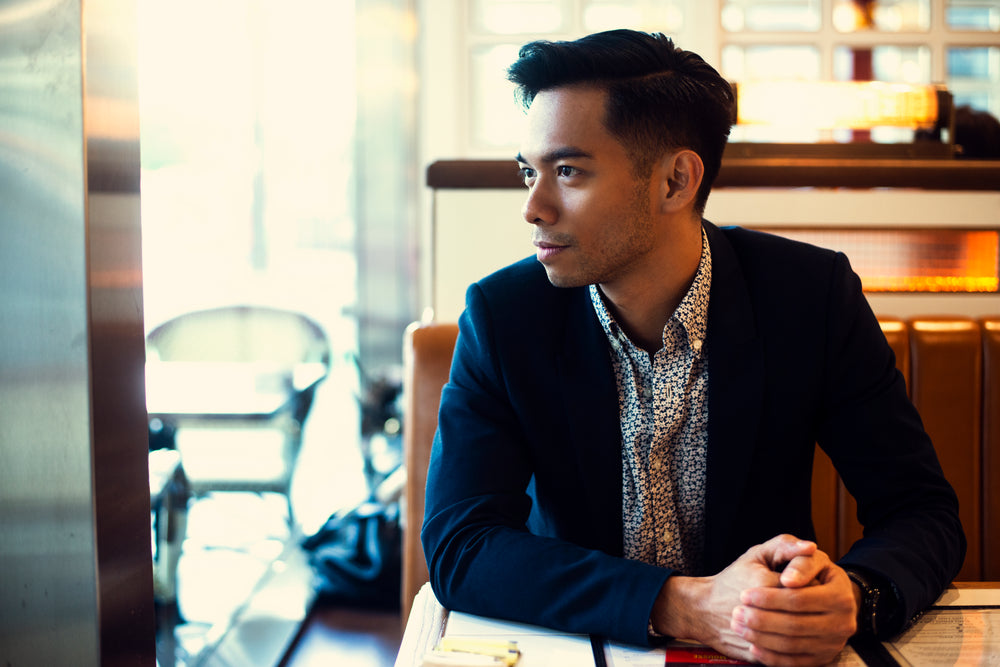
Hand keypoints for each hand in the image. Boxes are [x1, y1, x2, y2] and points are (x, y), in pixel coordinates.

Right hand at [651, 534, 823, 662]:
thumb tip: (811, 547)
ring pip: (797, 640)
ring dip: (802, 631)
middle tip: (803, 604)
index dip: (810, 588)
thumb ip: (785, 547)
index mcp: (766, 585)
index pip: (807, 590)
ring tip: (796, 619)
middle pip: (805, 616)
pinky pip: (786, 658)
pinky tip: (789, 636)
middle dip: (808, 610)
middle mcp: (763, 614)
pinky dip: (792, 650)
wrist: (702, 609)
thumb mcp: (756, 555)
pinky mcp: (757, 658)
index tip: (804, 586)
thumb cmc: (732, 580)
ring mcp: (760, 639)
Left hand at [731, 536, 858, 665]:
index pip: (799, 599)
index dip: (769, 598)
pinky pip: (796, 663)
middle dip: (761, 619)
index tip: (745, 594)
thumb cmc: (800, 571)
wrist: (817, 595)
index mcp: (840, 591)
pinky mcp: (824, 658)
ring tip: (740, 626)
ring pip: (793, 645)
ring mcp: (835, 642)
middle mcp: (843, 620)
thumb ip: (793, 552)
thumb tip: (795, 568)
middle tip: (737, 613)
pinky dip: (772, 657)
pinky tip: (753, 645)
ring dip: (762, 637)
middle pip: (795, 624)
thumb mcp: (797, 555)